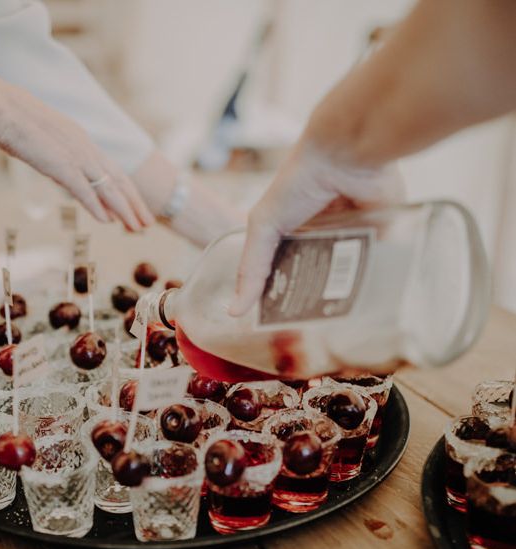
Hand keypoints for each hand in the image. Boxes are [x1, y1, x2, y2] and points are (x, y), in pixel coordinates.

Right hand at [0, 69, 153, 231]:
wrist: (1, 109)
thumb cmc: (15, 123)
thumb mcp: (45, 143)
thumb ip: (59, 160)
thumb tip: (64, 175)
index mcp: (82, 141)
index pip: (112, 170)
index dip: (126, 191)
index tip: (135, 207)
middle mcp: (86, 149)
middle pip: (119, 181)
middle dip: (135, 204)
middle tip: (147, 223)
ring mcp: (76, 157)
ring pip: (109, 189)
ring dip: (125, 211)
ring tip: (137, 228)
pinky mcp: (62, 166)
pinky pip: (85, 191)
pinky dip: (98, 207)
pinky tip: (107, 221)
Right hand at [230, 136, 401, 315]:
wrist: (344, 153)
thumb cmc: (298, 182)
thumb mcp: (264, 225)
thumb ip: (251, 267)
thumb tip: (234, 311)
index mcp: (294, 233)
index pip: (286, 272)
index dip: (281, 295)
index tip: (278, 324)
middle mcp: (323, 236)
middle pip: (318, 277)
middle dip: (313, 299)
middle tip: (309, 328)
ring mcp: (353, 236)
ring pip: (348, 274)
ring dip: (343, 292)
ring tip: (339, 319)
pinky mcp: (382, 234)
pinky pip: (378, 263)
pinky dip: (374, 278)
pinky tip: (369, 299)